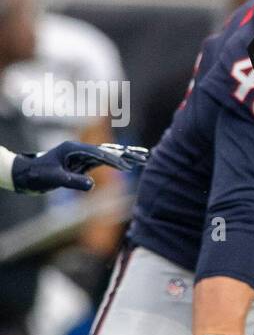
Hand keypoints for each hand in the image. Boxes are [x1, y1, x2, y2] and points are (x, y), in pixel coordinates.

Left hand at [11, 140, 147, 193]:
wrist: (26, 175)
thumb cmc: (37, 175)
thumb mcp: (54, 179)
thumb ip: (73, 181)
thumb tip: (92, 185)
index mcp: (73, 149)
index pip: (99, 154)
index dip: (114, 159)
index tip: (129, 166)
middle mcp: (80, 149)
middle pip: (108, 150)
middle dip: (128, 153)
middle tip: (146, 155)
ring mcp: (82, 156)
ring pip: (108, 155)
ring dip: (126, 156)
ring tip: (144, 157)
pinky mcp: (82, 163)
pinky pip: (103, 162)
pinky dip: (117, 163)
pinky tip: (128, 164)